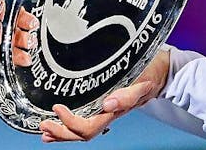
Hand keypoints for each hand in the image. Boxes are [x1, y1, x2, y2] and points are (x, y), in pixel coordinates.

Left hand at [39, 49, 170, 142]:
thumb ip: (128, 94)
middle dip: (61, 133)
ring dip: (62, 133)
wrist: (162, 71)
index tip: (58, 107)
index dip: (70, 123)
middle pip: (82, 134)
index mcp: (116, 111)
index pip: (89, 127)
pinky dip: (68, 126)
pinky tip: (58, 125)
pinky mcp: (104, 105)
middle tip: (44, 124)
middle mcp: (108, 114)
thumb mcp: (144, 81)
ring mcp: (106, 112)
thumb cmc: (151, 74)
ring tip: (45, 130)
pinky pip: (85, 121)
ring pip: (81, 131)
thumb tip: (108, 105)